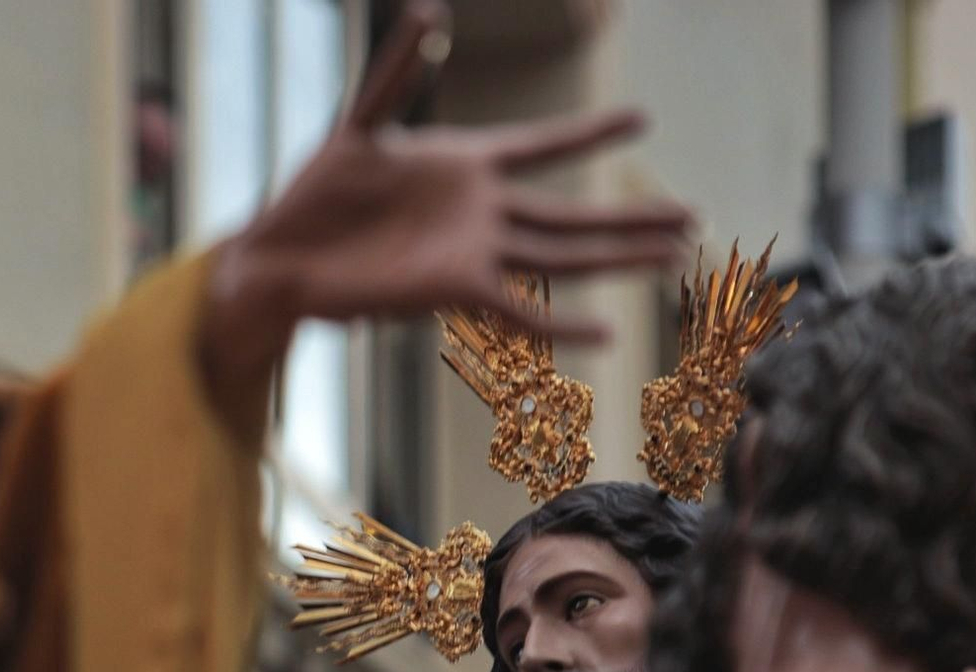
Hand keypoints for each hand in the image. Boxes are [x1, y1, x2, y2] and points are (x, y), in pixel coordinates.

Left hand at [202, 0, 692, 391]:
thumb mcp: (359, 125)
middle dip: (633, 215)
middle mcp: (482, 211)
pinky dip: (563, 325)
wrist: (284, 254)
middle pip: (574, 211)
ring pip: (564, 254)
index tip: (642, 119)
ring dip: (620, 257)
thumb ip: (395, 72)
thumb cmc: (317, 195)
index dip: (592, 132)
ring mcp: (474, 252)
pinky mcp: (454, 288)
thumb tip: (429, 8)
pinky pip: (520, 310)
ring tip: (673, 258)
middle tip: (691, 216)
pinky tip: (608, 335)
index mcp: (467, 165)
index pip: (544, 145)